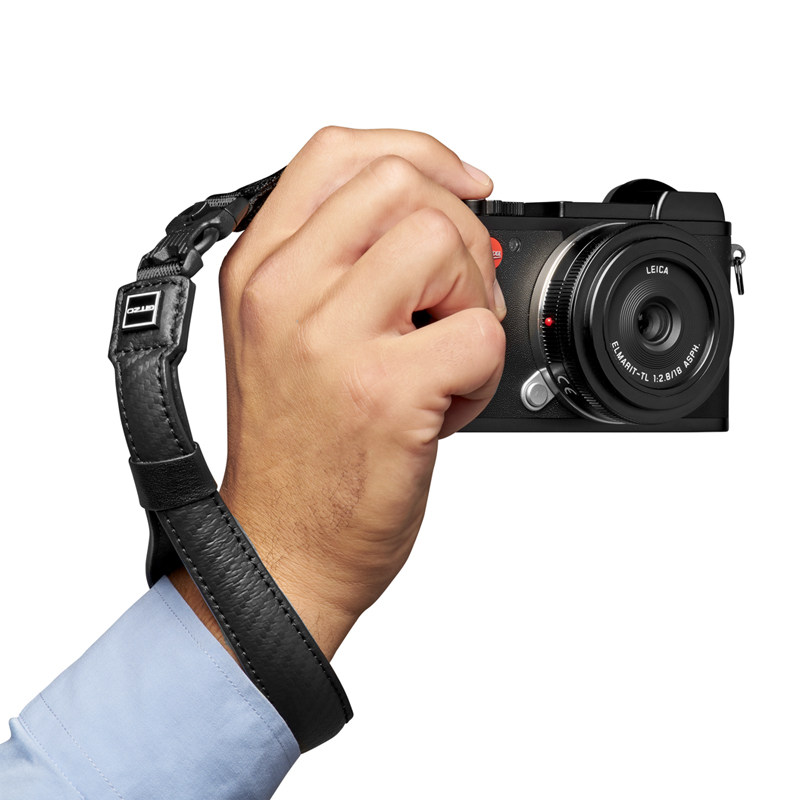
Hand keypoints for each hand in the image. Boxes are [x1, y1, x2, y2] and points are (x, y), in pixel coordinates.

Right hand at [174, 128, 505, 659]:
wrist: (280, 550)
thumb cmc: (291, 451)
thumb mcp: (279, 336)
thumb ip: (333, 263)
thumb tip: (428, 211)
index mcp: (259, 270)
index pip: (337, 153)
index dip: (418, 152)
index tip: (463, 183)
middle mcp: (286, 294)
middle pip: (404, 185)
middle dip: (458, 232)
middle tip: (454, 294)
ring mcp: (334, 340)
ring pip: (445, 243)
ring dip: (472, 298)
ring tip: (446, 352)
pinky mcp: (386, 392)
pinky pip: (480, 331)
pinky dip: (485, 369)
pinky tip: (449, 401)